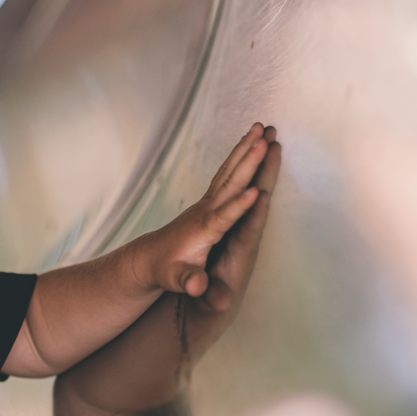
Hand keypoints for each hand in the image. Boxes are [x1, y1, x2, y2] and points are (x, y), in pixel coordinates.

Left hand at [136, 124, 276, 300]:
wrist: (150, 258)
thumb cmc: (167, 271)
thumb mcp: (176, 281)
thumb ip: (188, 282)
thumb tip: (196, 288)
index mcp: (203, 231)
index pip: (223, 217)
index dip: (238, 207)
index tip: (256, 193)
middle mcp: (206, 211)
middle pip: (230, 183)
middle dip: (249, 162)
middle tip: (266, 140)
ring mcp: (206, 202)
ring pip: (229, 170)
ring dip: (246, 148)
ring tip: (262, 127)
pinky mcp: (208, 199)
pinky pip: (227, 172)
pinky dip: (239, 154)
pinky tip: (250, 140)